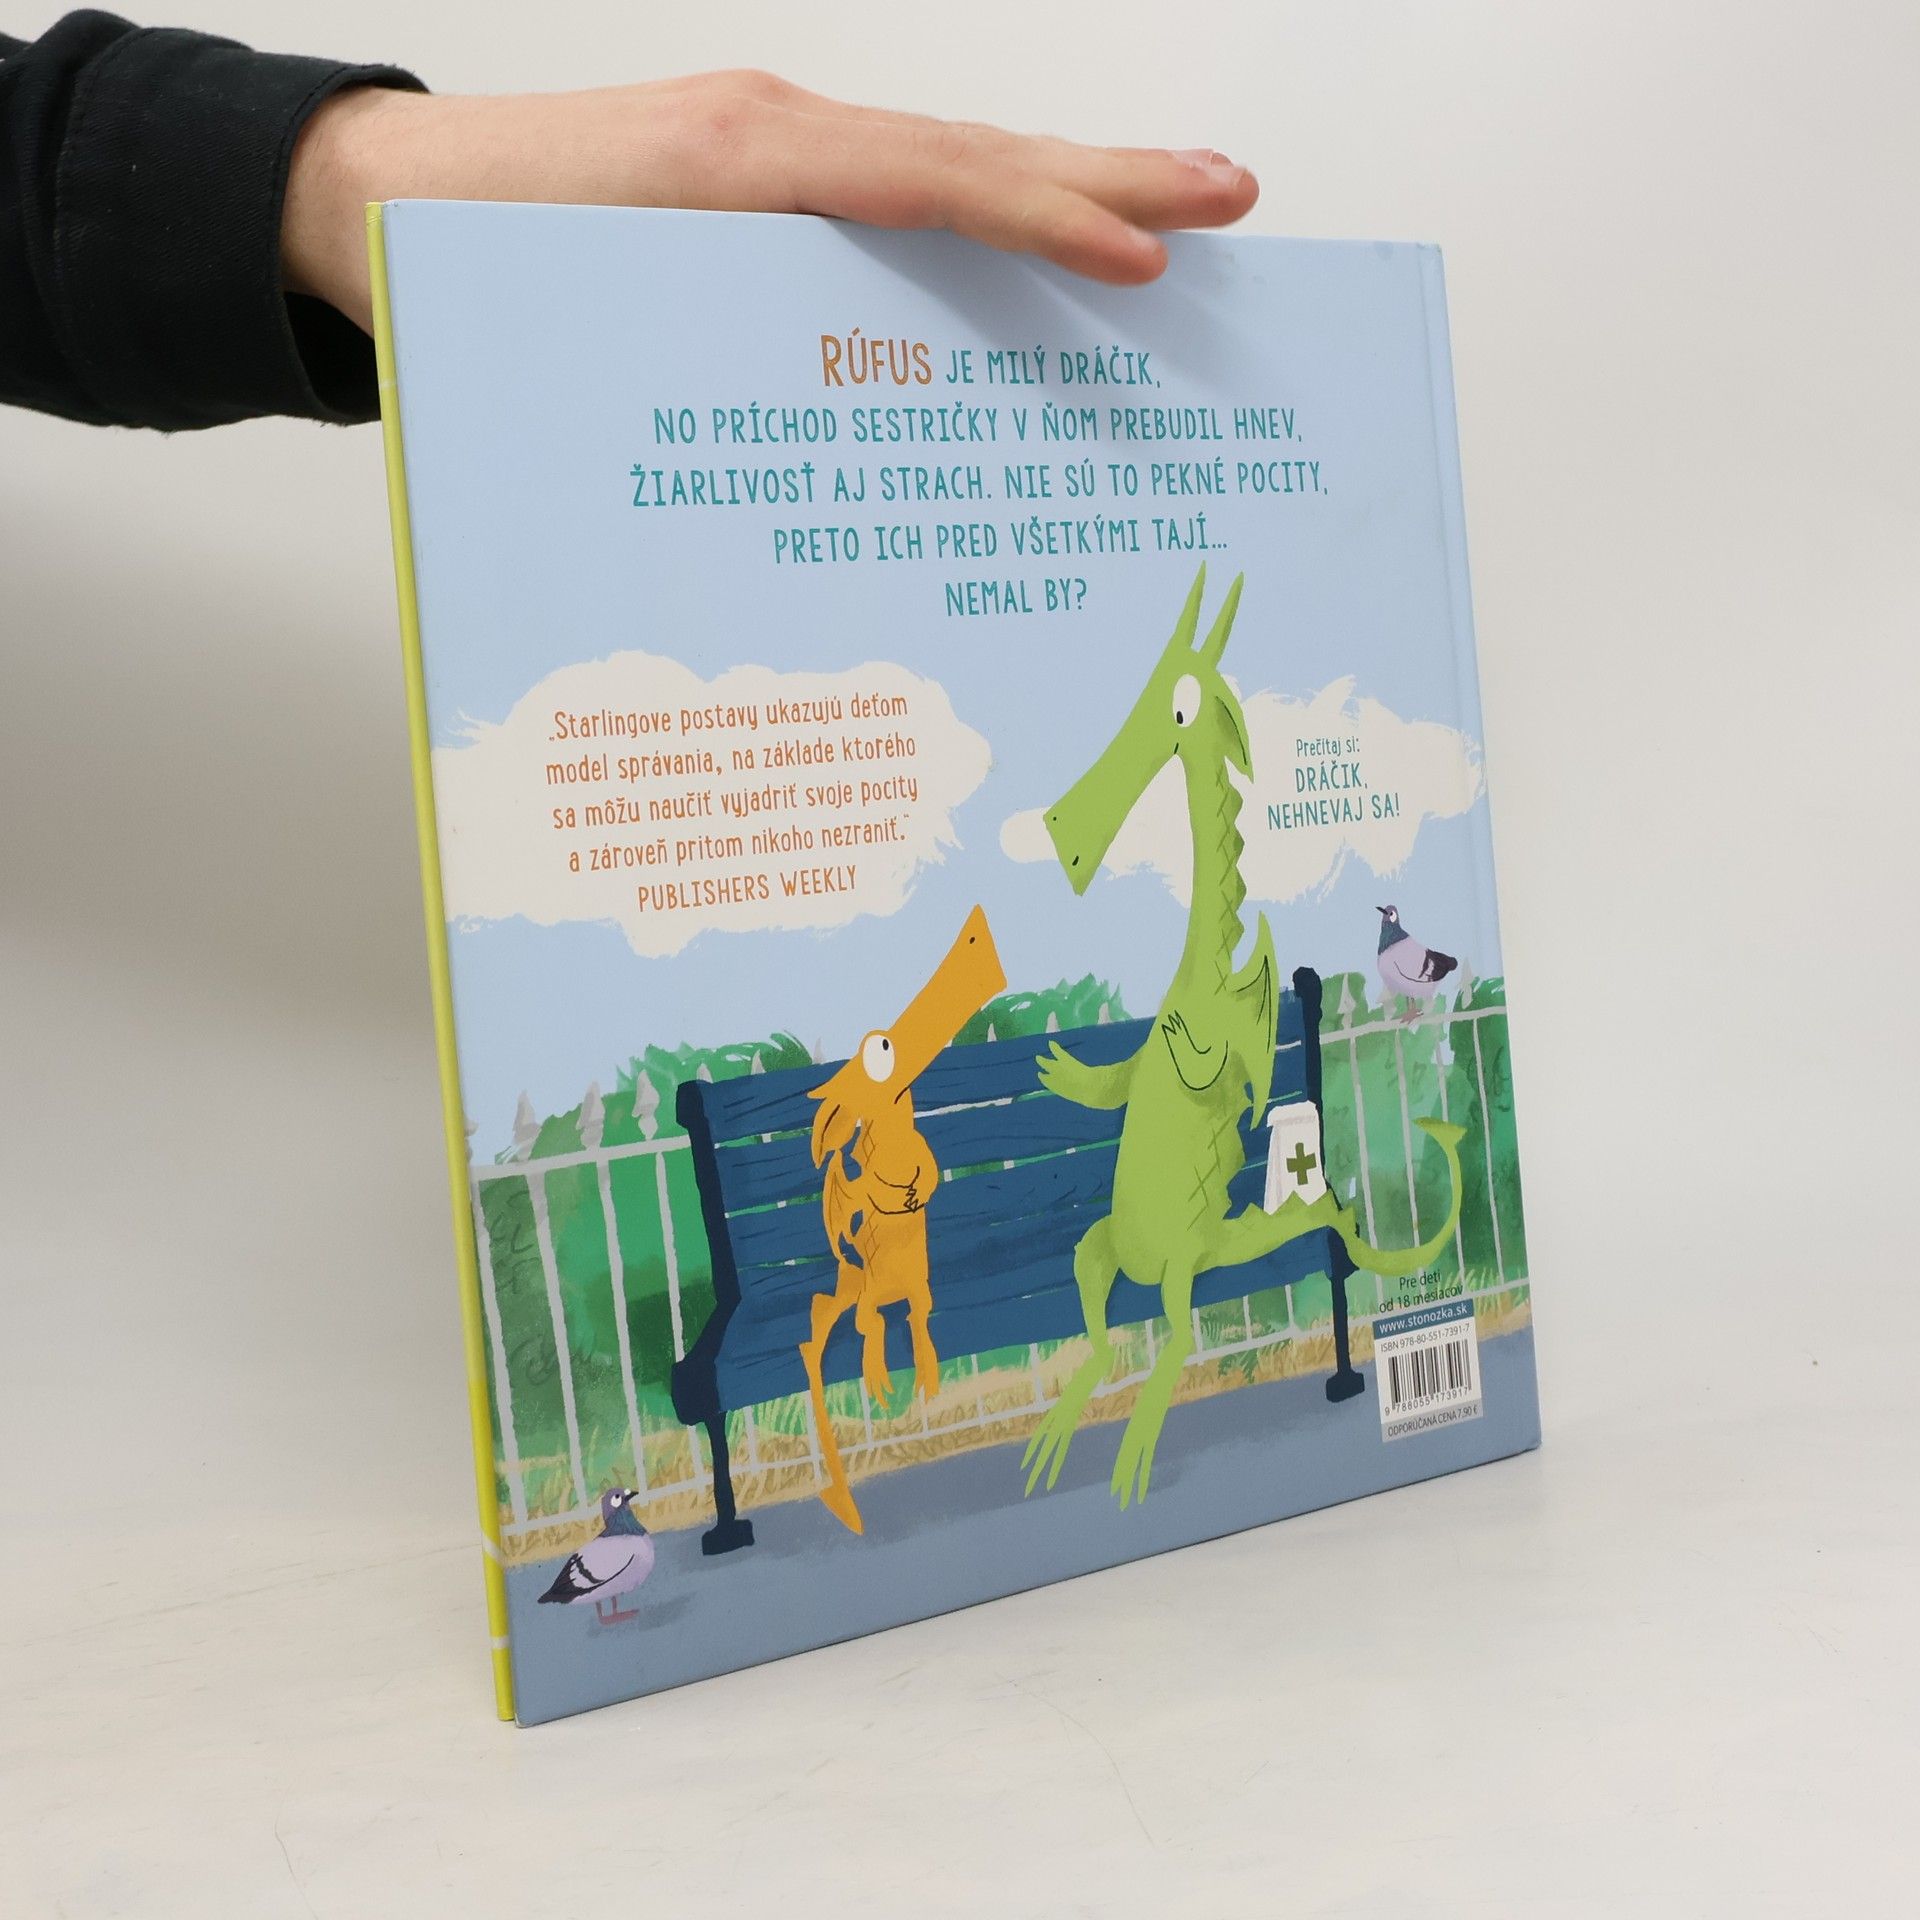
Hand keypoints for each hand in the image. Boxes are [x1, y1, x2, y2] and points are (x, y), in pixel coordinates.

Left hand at [282, 70, 1257, 331]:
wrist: (370, 204)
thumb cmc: (464, 270)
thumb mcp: (576, 325)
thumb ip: (695, 368)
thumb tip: (814, 470)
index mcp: (735, 165)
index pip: (928, 183)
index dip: (1042, 221)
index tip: (1141, 262)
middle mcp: (770, 133)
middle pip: (969, 151)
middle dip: (1108, 179)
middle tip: (1231, 197)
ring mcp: (769, 142)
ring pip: (944, 160)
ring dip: (1062, 185)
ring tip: (1173, 210)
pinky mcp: (759, 169)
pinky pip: (896, 184)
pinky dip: (985, 204)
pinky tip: (1036, 233)